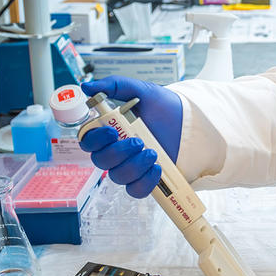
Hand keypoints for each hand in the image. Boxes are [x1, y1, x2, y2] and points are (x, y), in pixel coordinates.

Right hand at [79, 76, 182, 197]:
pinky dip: (145, 182)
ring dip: (134, 166)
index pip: (88, 142)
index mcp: (110, 131)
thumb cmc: (163, 106)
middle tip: (138, 141)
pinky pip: (136, 190)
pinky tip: (156, 168)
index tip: (111, 131)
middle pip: (101, 161)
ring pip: (118, 176)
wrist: (189, 121)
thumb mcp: (141, 90)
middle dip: (118, 152)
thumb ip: (114, 86)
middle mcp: (116, 151)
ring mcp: (130, 166)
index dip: (95, 140)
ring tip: (153, 152)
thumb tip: (87, 87)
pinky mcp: (145, 178)